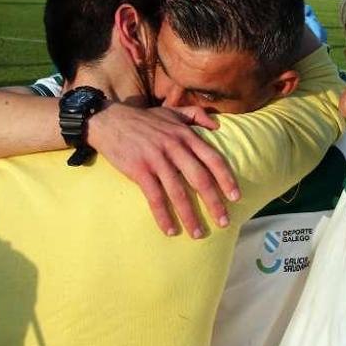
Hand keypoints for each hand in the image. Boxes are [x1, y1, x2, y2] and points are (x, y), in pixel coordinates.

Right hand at [89, 103, 240, 238]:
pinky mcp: (139, 170)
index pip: (213, 158)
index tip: (236, 197)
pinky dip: (163, 215)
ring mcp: (156, 159)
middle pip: (200, 179)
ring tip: (198, 234)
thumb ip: (196, 115)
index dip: (226, 178)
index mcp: (185, 135)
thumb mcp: (171, 112)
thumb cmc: (143, 119)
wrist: (108, 120)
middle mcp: (174, 147)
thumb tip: (218, 126)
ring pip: (178, 192)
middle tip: (224, 222)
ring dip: (190, 216)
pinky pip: (155, 197)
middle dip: (214, 203)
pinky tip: (170, 230)